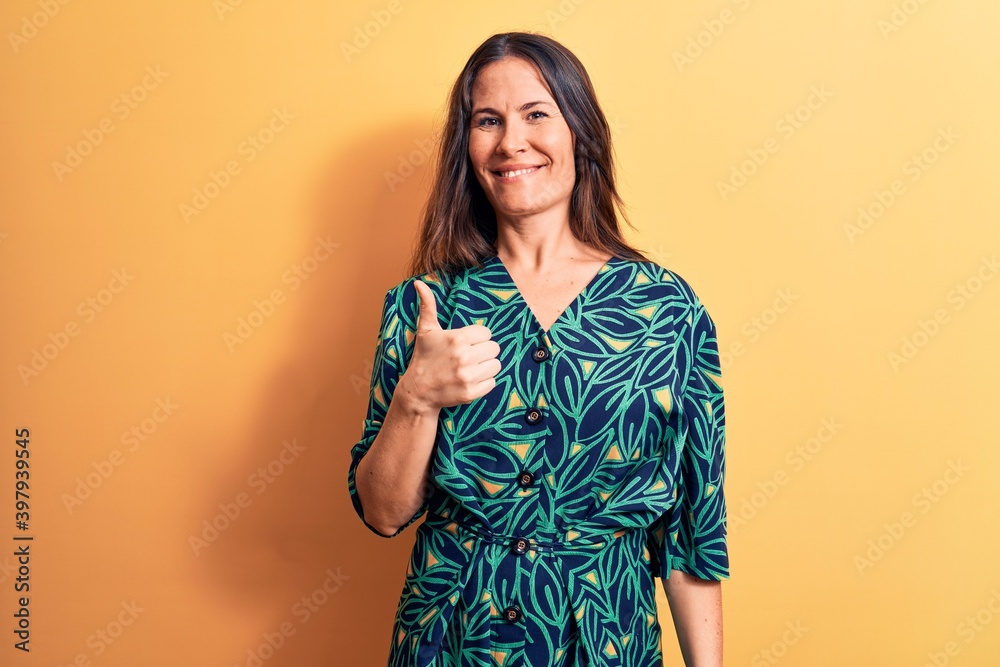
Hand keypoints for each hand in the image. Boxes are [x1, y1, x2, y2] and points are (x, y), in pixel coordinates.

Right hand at [399, 279, 501, 412]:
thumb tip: (419, 282)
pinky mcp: (472, 393)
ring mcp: (468, 376)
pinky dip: (485, 382)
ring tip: (471, 367)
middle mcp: (464, 357)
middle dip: (483, 351)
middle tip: (470, 356)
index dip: (477, 338)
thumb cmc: (424, 357)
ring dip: (486, 366)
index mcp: (457, 338)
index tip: (466, 343)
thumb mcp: (426, 330)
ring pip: (496, 365)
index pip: (486, 333)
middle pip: (494, 348)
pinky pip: (493, 382)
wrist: (418, 390)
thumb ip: (428, 305)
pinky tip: (471, 379)